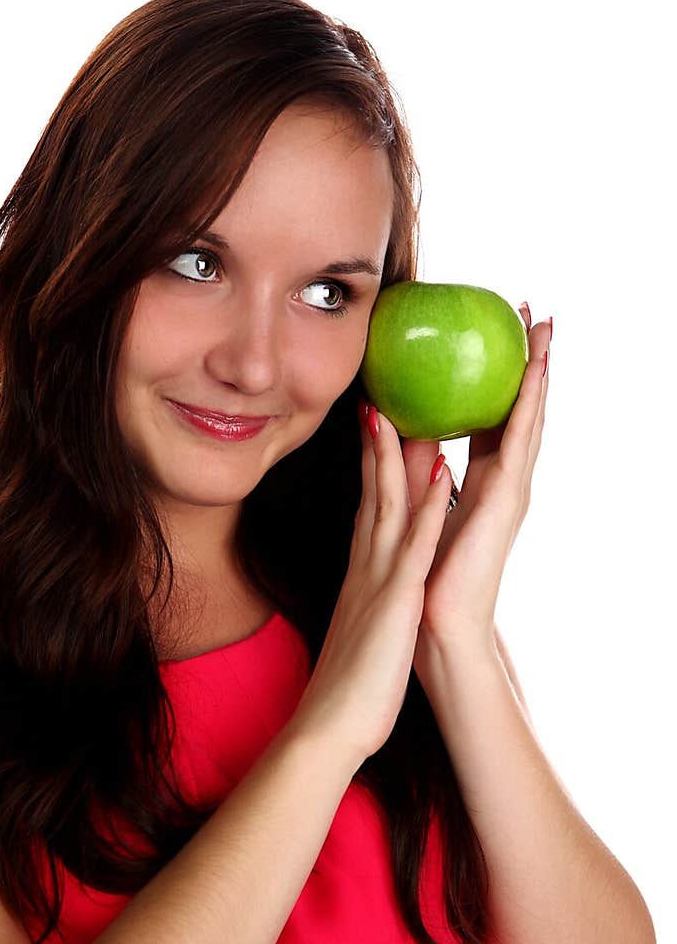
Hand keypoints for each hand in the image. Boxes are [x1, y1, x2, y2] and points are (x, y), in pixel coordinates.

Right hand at [291, 396, 453, 766]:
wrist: (329, 730)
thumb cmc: (347, 691)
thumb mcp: (359, 633)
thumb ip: (364, 606)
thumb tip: (367, 597)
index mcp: (361, 579)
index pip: (367, 511)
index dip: (372, 470)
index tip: (374, 430)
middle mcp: (366, 571)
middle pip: (373, 497)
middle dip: (377, 448)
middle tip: (377, 399)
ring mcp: (379, 583)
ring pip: (389, 508)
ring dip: (397, 459)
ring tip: (400, 412)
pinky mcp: (396, 603)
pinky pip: (416, 548)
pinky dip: (429, 509)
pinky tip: (441, 474)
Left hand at [398, 301, 550, 651]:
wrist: (442, 631)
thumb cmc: (429, 582)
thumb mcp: (421, 514)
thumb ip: (422, 478)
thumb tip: (403, 438)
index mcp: (482, 484)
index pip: (495, 418)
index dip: (500, 376)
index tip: (502, 332)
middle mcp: (502, 485)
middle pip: (518, 410)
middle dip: (527, 362)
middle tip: (531, 312)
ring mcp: (508, 495)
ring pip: (524, 421)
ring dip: (534, 374)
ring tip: (540, 331)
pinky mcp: (501, 507)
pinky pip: (511, 449)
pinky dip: (521, 412)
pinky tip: (529, 376)